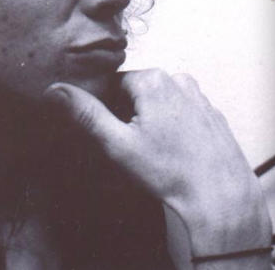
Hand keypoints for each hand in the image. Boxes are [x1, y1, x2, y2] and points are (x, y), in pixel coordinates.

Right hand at [42, 70, 271, 267]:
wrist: (218, 193)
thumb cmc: (171, 171)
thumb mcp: (117, 143)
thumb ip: (86, 113)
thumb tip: (56, 91)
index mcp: (153, 80)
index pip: (112, 84)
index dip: (106, 110)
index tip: (112, 134)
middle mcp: (179, 80)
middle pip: (136, 93)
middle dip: (128, 116)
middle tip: (133, 148)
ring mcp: (199, 96)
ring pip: (159, 104)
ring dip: (150, 123)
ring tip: (155, 154)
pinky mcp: (211, 113)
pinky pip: (181, 115)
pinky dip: (173, 130)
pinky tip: (174, 154)